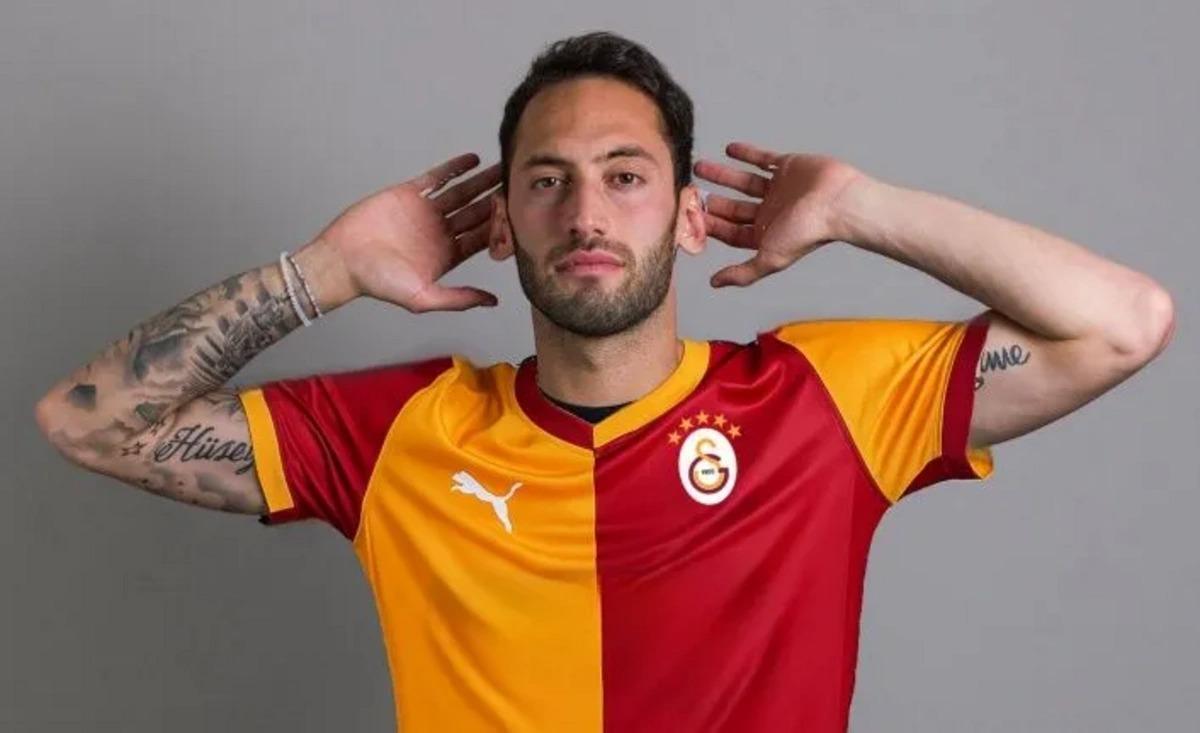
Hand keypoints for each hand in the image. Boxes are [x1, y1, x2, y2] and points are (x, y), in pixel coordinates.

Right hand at [310, 152, 501, 311]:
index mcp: (447, 256)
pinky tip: (473, 160)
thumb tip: (492, 302)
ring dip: (481, 181)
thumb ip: (458, 299)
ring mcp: (426, 211)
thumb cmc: (378, 282)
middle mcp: (440, 232)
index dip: (501, 227)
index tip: (522, 216)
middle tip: (519, 186)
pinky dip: (455, 168)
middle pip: (477, 213)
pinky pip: (436, 178)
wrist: (342, 260)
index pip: (482, 239)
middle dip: (497, 201)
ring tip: (502, 168)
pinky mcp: (409, 193)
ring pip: (462, 193)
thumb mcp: (423, 297)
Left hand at [693, 142, 863, 287]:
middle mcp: (771, 212)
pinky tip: (729, 149)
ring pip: (744, 182)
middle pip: (734, 208)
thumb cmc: (808, 232)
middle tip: (690, 191)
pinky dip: (747, 154)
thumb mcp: (769, 258)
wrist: (837, 202)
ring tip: (700, 167)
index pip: (731, 232)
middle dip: (712, 201)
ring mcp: (780, 189)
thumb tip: (714, 284)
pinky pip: (764, 158)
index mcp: (766, 235)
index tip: (689, 216)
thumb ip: (742, 273)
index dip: (710, 225)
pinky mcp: (789, 166)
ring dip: (722, 175)